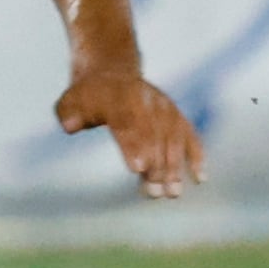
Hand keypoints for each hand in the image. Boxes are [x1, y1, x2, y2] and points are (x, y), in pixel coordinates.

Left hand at [56, 70, 203, 199]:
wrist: (111, 73)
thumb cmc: (87, 97)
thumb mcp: (70, 101)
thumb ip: (68, 113)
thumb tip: (71, 126)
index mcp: (117, 96)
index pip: (127, 122)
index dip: (133, 145)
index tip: (138, 169)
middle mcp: (145, 99)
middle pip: (153, 134)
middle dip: (155, 164)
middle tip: (155, 193)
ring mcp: (163, 106)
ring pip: (173, 137)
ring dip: (175, 166)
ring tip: (173, 194)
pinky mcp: (175, 114)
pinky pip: (189, 134)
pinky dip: (196, 154)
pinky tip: (200, 178)